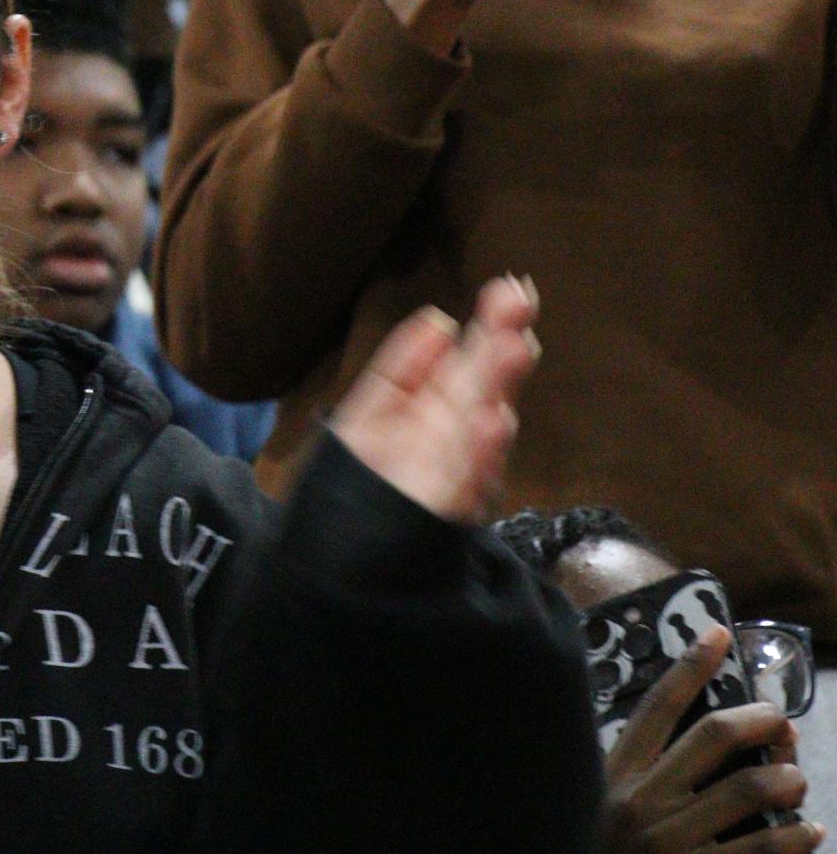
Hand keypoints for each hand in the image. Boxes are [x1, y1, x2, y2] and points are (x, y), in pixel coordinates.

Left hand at [328, 276, 537, 524]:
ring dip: (494, 389)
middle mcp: (454, 441)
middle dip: (496, 350)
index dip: (488, 330)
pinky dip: (479, 454)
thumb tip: (439, 319)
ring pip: (478, 429)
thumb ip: (404, 369)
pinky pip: (466, 482)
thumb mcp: (370, 418)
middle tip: (518, 304)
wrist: (337, 563)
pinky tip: (492, 421)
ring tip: (511, 347)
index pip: (466, 364)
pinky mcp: (449, 514)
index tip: (509, 290)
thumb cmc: (362, 485)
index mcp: (437, 412)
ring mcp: (457, 478)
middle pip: (477, 389)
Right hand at [595, 627, 822, 853]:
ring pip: (744, 789)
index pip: (656, 709)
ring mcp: (663, 841)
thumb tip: (704, 747)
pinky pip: (760, 849)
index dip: (690, 667)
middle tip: (782, 721)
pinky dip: (795, 839)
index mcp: (612, 777)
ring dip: (785, 780)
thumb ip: (640, 781)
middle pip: (710, 737)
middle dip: (759, 720)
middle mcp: (636, 800)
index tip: (719, 634)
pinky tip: (808, 835)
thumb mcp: (603, 815)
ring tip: (797, 782)